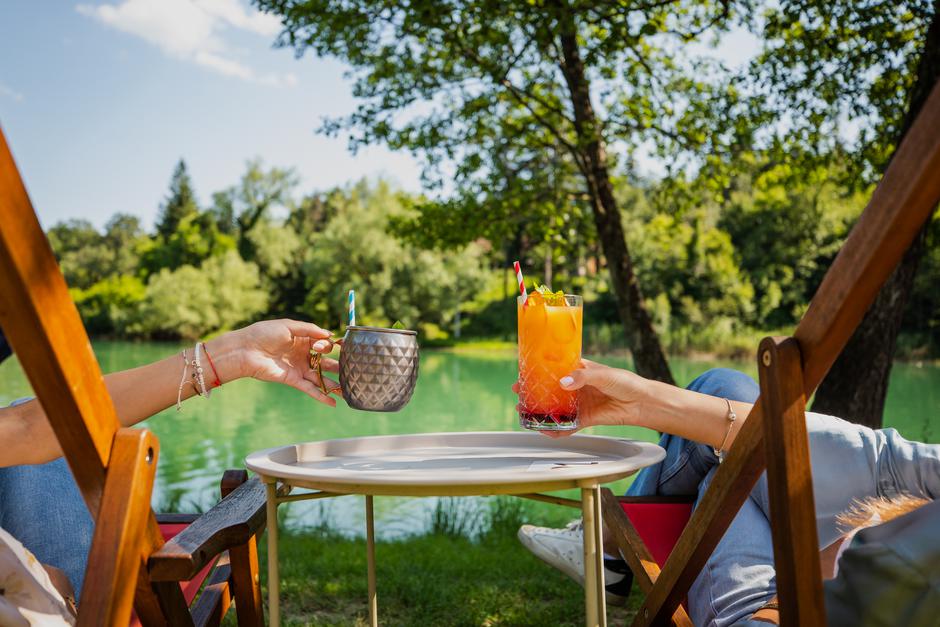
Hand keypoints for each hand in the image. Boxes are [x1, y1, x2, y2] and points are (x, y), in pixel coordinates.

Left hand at [229, 319, 340, 405]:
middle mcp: (303, 355)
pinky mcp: (292, 380)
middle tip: (353, 369)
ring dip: (334, 384)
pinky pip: (310, 389)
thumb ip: (310, 329)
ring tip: (349, 389)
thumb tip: (330, 335)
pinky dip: (321, 396)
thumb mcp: (288, 326)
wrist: (245, 350)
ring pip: (321, 378)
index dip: (329, 345)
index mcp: (303, 340)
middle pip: (326, 362)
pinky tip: (334, 403)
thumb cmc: (263, 333)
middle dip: (339, 366)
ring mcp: (299, 369)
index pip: (324, 344)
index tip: (327, 346)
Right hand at [512, 360, 649, 435]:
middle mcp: (576, 387)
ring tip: (525, 412)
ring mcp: (579, 404)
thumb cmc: (625, 382)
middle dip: (533, 393)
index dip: (538, 371)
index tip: (523, 374)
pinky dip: (556, 429)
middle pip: (550, 390)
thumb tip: (563, 383)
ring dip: (540, 411)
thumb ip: (582, 378)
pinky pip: (567, 425)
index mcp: (579, 370)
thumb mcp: (603, 374)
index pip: (554, 369)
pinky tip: (545, 431)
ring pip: (555, 408)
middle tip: (519, 395)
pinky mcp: (585, 419)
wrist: (641, 402)